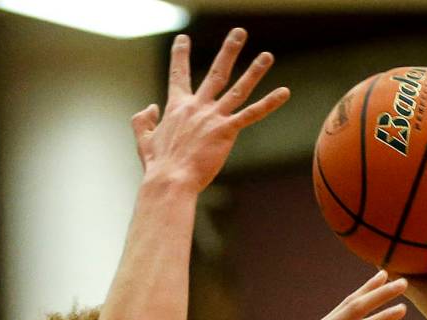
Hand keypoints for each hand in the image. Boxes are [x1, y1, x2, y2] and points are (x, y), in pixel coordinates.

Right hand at [131, 28, 289, 193]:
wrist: (170, 180)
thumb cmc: (158, 165)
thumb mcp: (143, 140)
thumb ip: (143, 120)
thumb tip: (150, 107)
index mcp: (177, 107)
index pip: (179, 75)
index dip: (180, 56)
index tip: (183, 39)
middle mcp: (197, 106)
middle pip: (216, 73)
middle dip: (229, 51)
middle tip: (239, 33)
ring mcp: (213, 117)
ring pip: (238, 89)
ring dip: (254, 71)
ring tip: (267, 56)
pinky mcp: (226, 131)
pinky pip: (251, 114)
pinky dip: (269, 103)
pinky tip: (284, 92)